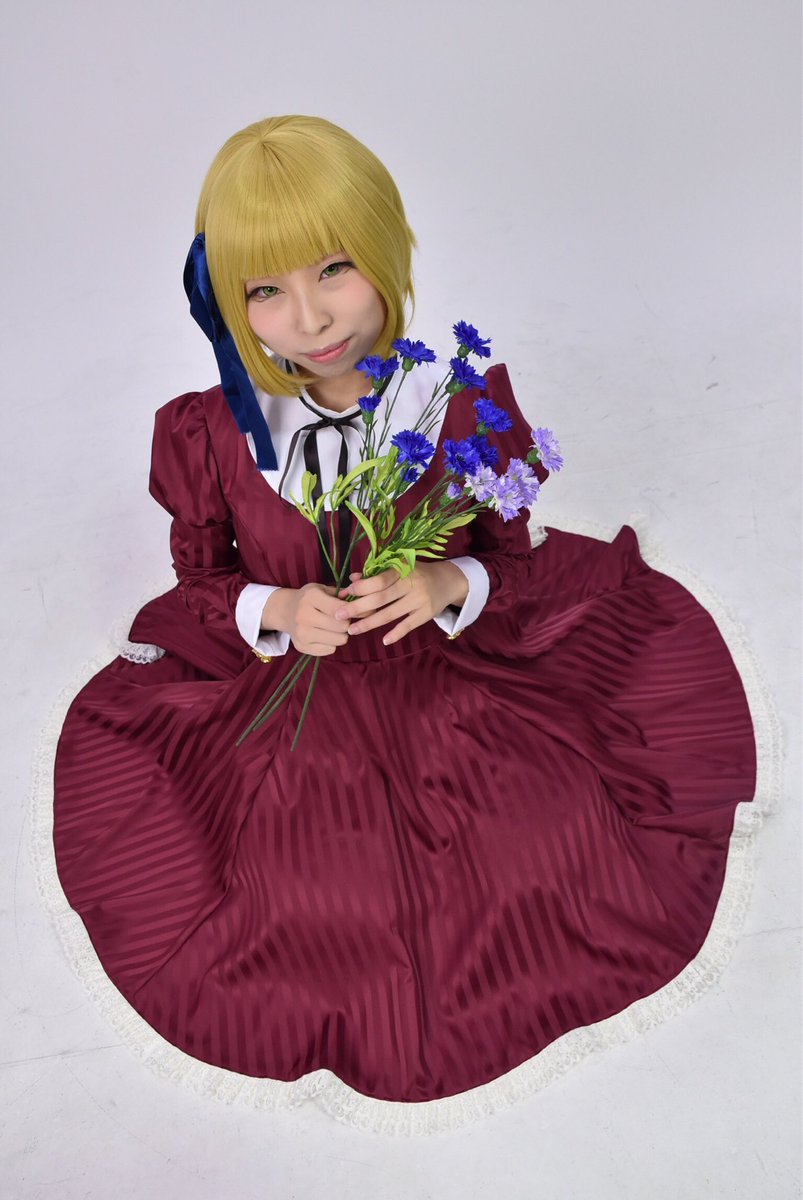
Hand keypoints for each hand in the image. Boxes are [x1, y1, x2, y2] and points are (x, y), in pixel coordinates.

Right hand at [261, 583, 351, 655]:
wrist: (285, 611)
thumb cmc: (309, 599)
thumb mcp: (322, 589)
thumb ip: (342, 595)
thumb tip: (363, 608)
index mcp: (311, 597)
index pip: (341, 609)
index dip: (351, 611)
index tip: (350, 611)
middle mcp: (304, 615)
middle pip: (342, 627)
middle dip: (347, 624)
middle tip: (342, 620)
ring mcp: (301, 633)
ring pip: (338, 640)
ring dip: (341, 635)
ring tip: (334, 628)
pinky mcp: (302, 647)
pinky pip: (330, 650)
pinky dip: (331, 644)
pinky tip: (325, 635)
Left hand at [335, 561, 468, 645]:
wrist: (448, 581)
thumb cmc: (417, 573)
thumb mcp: (399, 568)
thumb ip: (376, 574)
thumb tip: (352, 581)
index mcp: (402, 569)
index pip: (378, 580)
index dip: (360, 588)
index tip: (345, 594)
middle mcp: (411, 584)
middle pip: (380, 598)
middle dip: (357, 607)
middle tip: (339, 616)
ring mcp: (420, 600)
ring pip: (390, 614)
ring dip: (369, 623)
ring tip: (352, 630)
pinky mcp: (427, 614)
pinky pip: (408, 625)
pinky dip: (396, 633)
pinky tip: (384, 640)